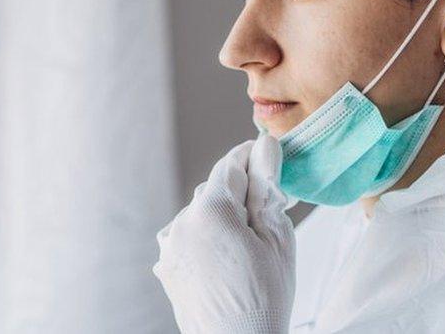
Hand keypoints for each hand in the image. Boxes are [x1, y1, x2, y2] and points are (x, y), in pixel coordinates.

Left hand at [153, 131, 295, 332]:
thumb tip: (265, 147)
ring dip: (222, 218)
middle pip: (214, 191)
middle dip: (241, 194)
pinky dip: (207, 240)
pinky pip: (189, 239)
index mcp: (210, 211)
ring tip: (249, 246)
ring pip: (200, 215)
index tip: (269, 155)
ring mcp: (169, 247)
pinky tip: (228, 260)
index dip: (252, 157)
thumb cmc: (265, 298)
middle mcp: (181, 223)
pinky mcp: (167, 267)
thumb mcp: (277, 238)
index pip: (231, 165)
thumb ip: (267, 187)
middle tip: (271, 210)